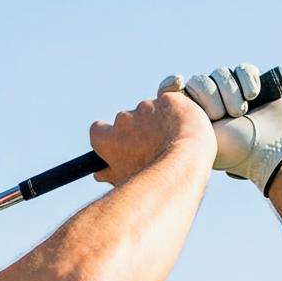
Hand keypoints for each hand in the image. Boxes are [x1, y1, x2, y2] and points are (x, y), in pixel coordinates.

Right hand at [89, 90, 216, 186]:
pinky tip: (182, 130)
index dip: (108, 137)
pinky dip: (175, 114)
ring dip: (157, 122)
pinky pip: (170, 103)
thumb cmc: (153, 180)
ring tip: (172, 143)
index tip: (118, 144)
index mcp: (108, 140)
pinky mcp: (168, 99)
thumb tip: (100, 173)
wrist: (184, 166)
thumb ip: (109, 174)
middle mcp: (123, 120)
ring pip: (150, 112)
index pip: (97, 130)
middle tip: (152, 148)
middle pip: (126, 121)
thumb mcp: (125, 182)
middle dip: (137, 131)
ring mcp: (146, 107)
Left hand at [158, 64, 281, 195]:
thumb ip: (178, 128)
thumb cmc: (234, 152)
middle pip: (200, 80)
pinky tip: (253, 95)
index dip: (173, 85)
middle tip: (221, 116)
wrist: (271, 149)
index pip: (175, 92)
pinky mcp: (251, 85)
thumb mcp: (198, 141)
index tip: (176, 83)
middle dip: (211, 95)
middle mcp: (209, 105)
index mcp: (192, 118)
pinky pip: (242, 69)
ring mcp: (230, 94)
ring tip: (241, 113)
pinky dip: (247, 79)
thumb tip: (156, 112)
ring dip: (231, 91)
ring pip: (221, 73)